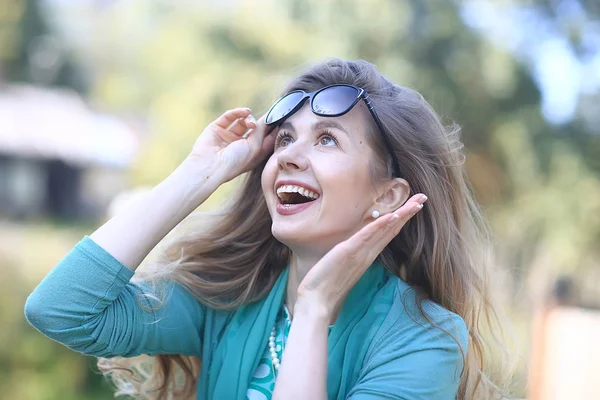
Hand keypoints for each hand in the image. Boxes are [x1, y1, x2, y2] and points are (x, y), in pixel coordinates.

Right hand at [187, 108, 275, 182]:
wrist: (211, 165)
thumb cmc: (235, 161)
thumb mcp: (255, 146)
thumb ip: (262, 130)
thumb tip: (269, 117)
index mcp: (251, 153)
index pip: (265, 139)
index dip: (273, 129)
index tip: (281, 119)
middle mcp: (240, 145)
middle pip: (254, 129)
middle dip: (261, 122)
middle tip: (269, 115)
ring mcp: (228, 136)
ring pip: (241, 122)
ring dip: (249, 119)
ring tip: (251, 123)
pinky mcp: (216, 128)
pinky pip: (229, 117)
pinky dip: (238, 112)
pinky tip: (246, 111)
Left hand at [295, 194, 427, 319]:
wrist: (317, 301)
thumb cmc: (326, 285)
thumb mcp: (342, 265)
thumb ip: (351, 256)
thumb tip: (354, 247)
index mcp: (367, 255)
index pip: (388, 233)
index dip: (401, 219)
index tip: (413, 206)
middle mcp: (368, 253)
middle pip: (392, 229)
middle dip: (408, 213)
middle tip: (423, 198)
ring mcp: (360, 253)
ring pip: (385, 231)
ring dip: (401, 216)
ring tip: (416, 203)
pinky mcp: (349, 252)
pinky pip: (367, 236)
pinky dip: (381, 225)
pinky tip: (393, 216)